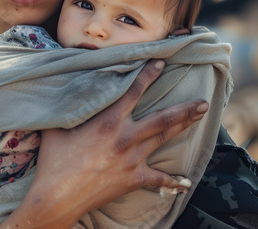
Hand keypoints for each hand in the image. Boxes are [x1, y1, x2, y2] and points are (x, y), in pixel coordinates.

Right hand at [0, 60, 208, 228]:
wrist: (58, 195)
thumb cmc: (54, 158)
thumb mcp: (56, 125)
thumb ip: (68, 106)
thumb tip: (63, 85)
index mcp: (108, 120)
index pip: (133, 91)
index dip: (148, 75)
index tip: (161, 63)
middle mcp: (126, 137)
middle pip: (163, 118)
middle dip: (185, 108)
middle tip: (203, 101)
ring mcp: (133, 159)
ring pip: (164, 139)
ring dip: (184, 126)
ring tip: (200, 117)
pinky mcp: (134, 179)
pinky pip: (159, 179)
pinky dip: (173, 182)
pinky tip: (186, 183)